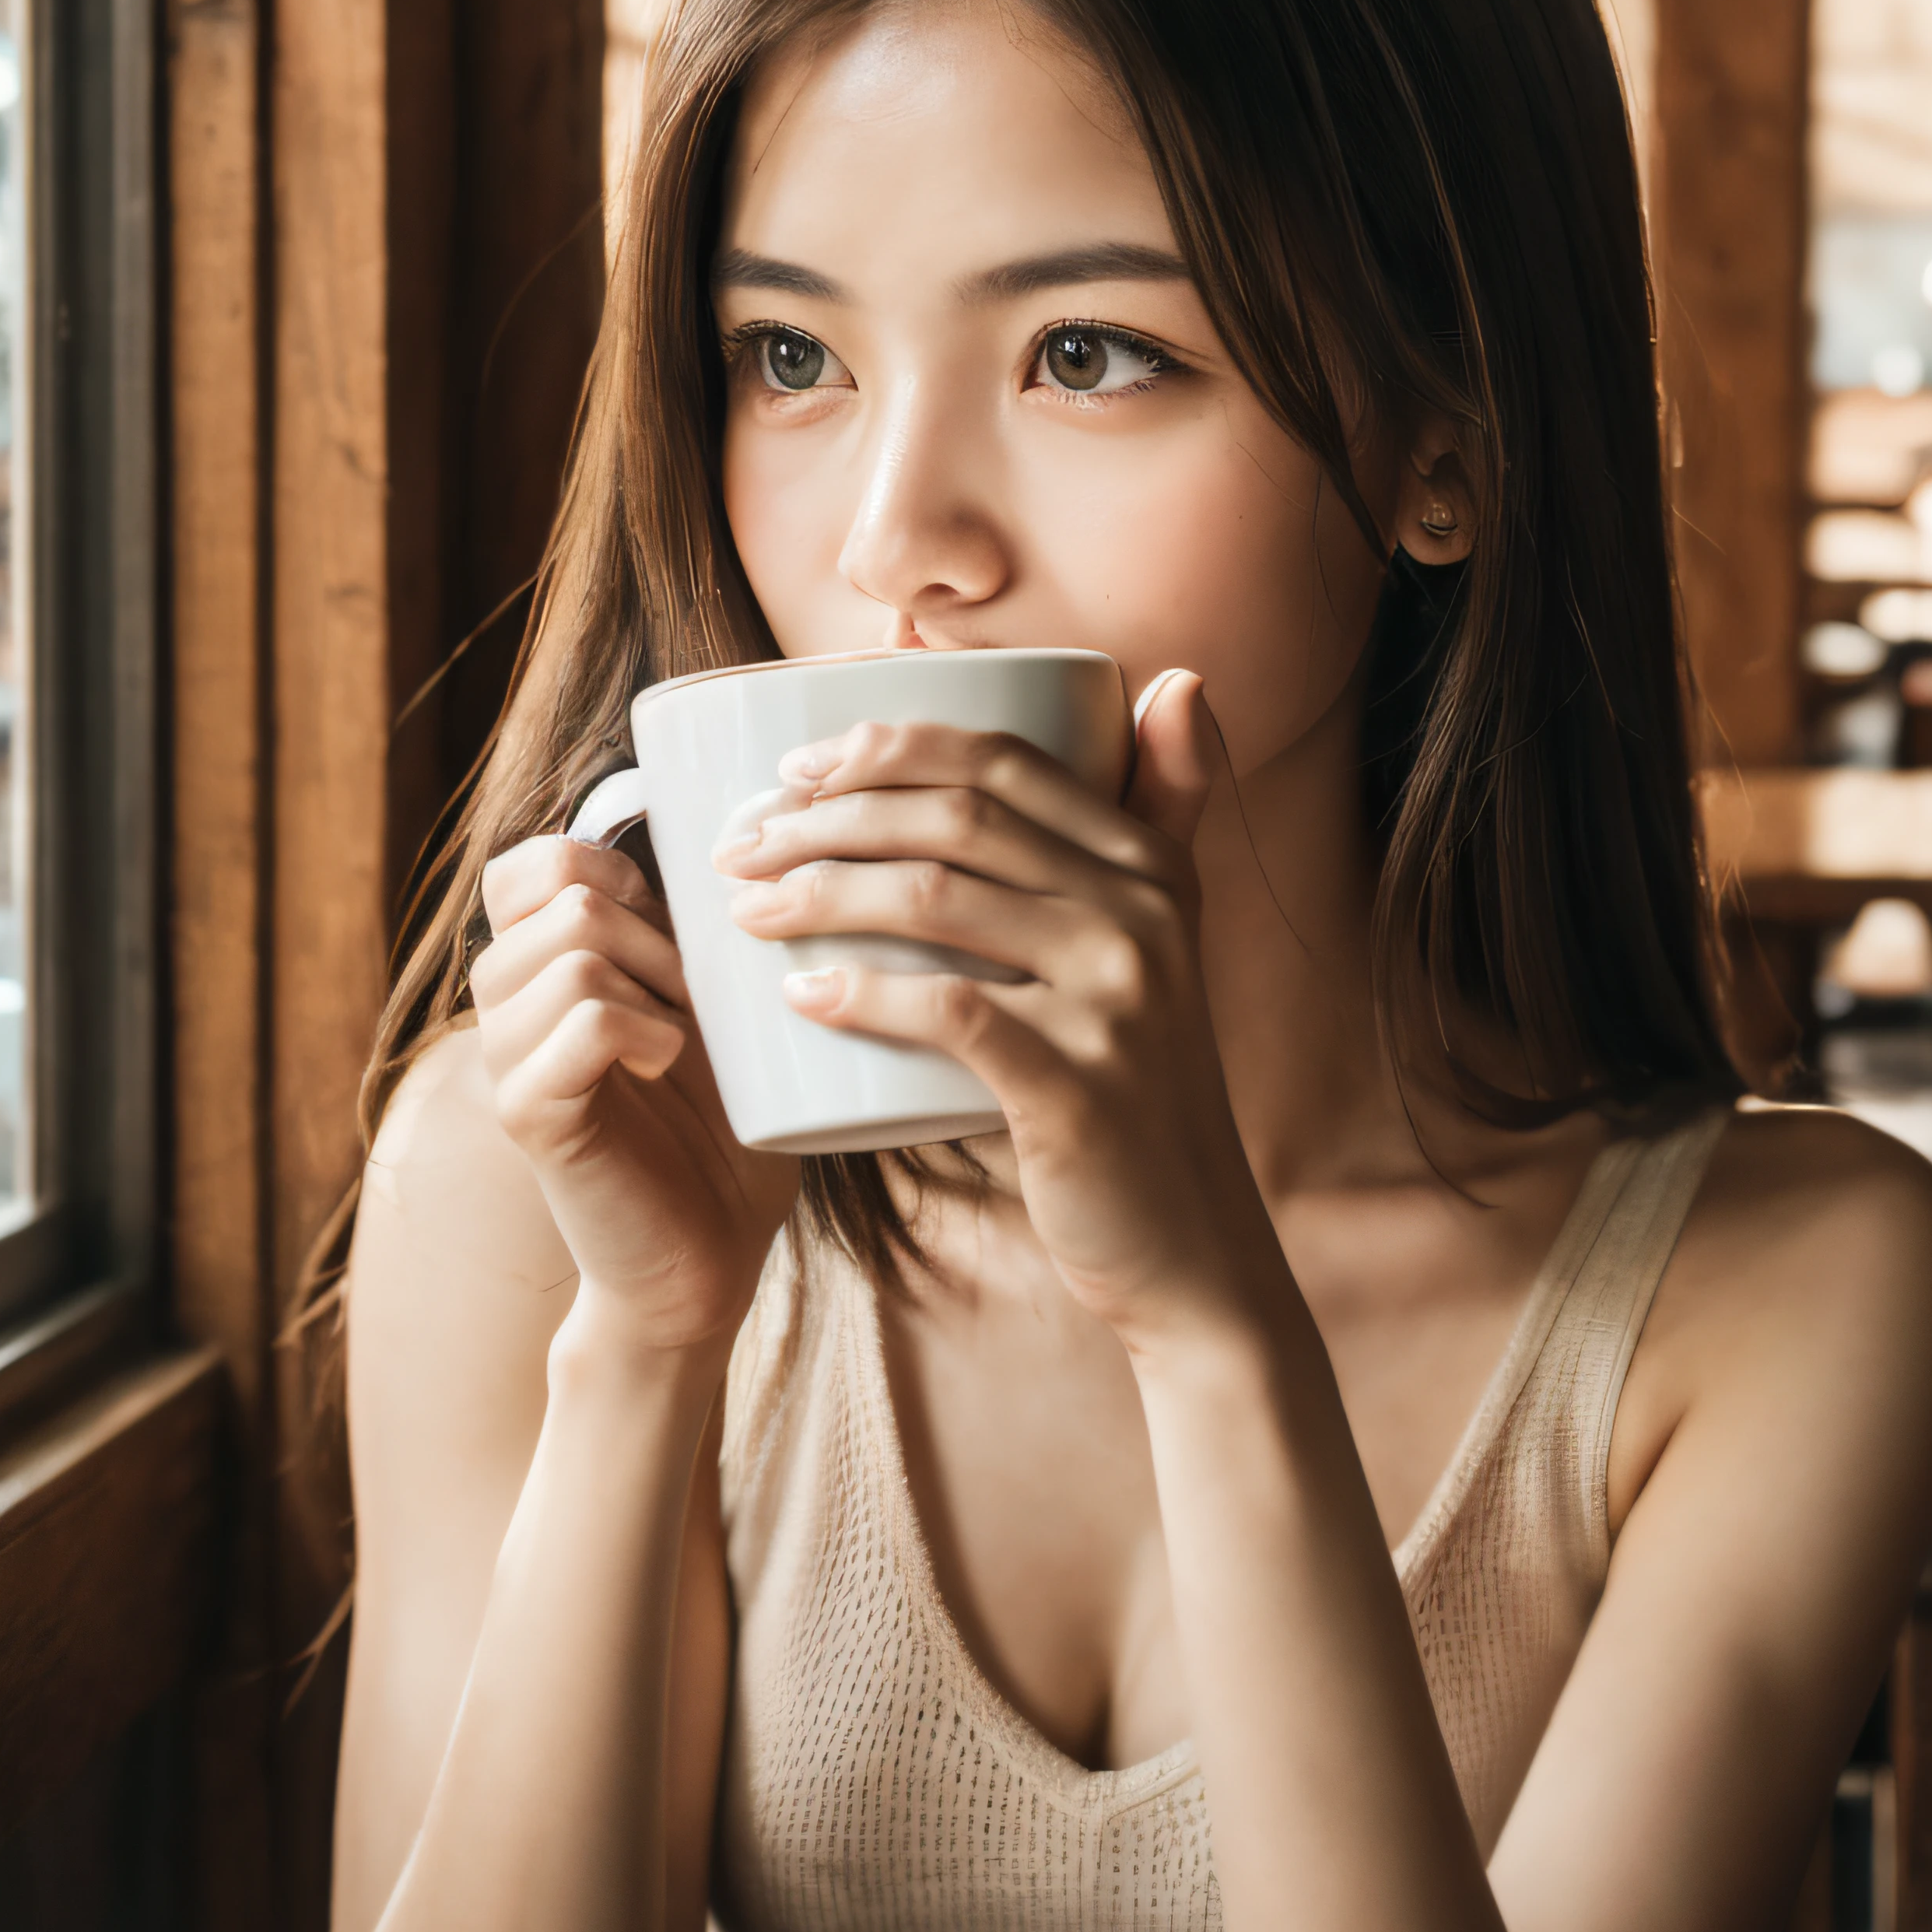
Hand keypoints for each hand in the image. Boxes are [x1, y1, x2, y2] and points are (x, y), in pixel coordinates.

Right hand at [471, 837, 798, 1354]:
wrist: (711, 1252)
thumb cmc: (722, 1124)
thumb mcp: (708, 1004)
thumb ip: (682, 931)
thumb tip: (725, 836)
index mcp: (540, 970)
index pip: (522, 867)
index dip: (599, 865)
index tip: (662, 921)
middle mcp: (506, 1008)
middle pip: (559, 895)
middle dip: (650, 930)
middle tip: (691, 998)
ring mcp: (510, 1061)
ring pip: (570, 953)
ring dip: (651, 981)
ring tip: (681, 1036)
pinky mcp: (530, 1115)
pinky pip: (579, 1021)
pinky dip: (640, 1028)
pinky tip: (666, 1062)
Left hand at [720, 675, 1286, 1350]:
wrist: (1188, 1247)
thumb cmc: (1135, 1090)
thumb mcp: (1163, 945)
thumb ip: (1162, 821)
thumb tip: (1178, 684)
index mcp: (1152, 863)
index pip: (1004, 761)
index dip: (890, 746)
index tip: (794, 769)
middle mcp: (1143, 913)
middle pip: (956, 817)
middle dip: (830, 814)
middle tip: (743, 842)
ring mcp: (1117, 998)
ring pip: (937, 901)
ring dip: (820, 892)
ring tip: (744, 908)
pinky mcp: (1079, 1085)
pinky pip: (947, 1014)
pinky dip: (862, 996)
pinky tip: (799, 995)